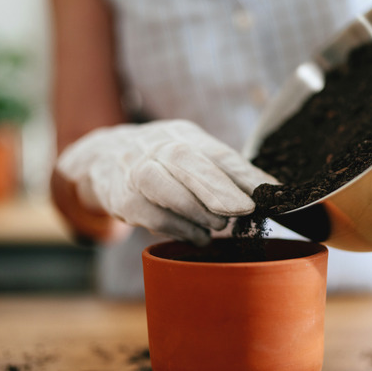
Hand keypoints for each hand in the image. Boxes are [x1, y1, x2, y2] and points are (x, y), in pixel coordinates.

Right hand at [56, 120, 276, 245]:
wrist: (101, 158)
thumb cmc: (162, 162)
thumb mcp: (192, 157)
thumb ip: (226, 173)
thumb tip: (270, 192)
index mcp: (184, 135)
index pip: (217, 151)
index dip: (242, 173)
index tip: (266, 193)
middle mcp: (158, 146)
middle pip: (186, 160)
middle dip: (217, 187)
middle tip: (243, 210)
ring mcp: (135, 170)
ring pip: (162, 185)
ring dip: (195, 209)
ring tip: (219, 227)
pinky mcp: (120, 197)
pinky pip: (148, 214)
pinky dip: (177, 228)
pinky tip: (198, 237)